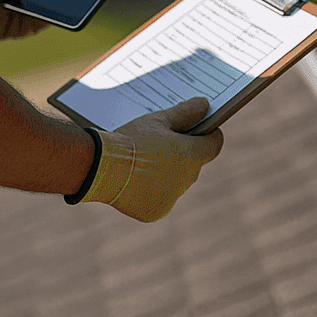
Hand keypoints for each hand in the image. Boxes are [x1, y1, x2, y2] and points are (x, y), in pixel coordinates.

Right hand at [78, 98, 224, 222]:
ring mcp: (172, 197)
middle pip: (193, 164)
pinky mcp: (156, 211)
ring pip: (176, 182)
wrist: (102, 166)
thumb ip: (185, 112)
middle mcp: (187, 179)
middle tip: (165, 142)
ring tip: (147, 160)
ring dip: (168, 173)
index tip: (203, 128)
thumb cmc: (132, 139)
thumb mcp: (158, 120)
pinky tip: (137, 179)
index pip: (214, 144)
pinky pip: (160, 198)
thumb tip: (204, 105)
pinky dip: (152, 190)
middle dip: (184, 154)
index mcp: (192, 155)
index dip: (210, 135)